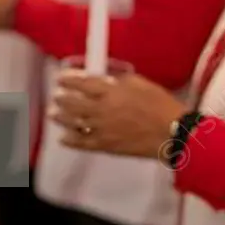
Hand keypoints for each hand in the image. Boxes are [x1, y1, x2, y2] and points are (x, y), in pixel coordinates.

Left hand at [50, 72, 188, 159]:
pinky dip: (70, 141)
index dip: (70, 80)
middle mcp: (102, 110)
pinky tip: (63, 138)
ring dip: (61, 117)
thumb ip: (119, 80)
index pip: (83, 84)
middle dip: (62, 98)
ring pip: (74, 123)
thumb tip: (106, 80)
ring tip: (54, 113)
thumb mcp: (140, 83)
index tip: (62, 79)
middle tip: (57, 96)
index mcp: (111, 92)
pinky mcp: (105, 145)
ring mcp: (102, 129)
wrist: (170, 132)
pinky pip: (82, 143)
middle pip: (74, 103)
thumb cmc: (160, 106)